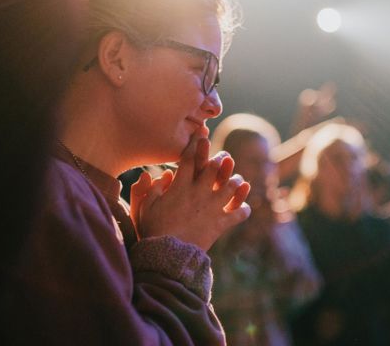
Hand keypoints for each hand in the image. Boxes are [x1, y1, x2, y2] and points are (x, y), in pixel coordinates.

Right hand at [129, 133, 251, 250]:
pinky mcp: (221, 224)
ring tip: (238, 181)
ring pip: (232, 187)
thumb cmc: (153, 230)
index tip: (202, 134)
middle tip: (225, 157)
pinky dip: (243, 209)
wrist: (167, 255)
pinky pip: (238, 213)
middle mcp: (199, 193)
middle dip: (222, 159)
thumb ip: (152, 188)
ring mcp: (212, 207)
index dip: (197, 144)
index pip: (190, 159)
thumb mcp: (145, 207)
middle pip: (215, 168)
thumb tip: (164, 175)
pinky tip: (243, 208)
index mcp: (180, 186)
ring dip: (237, 182)